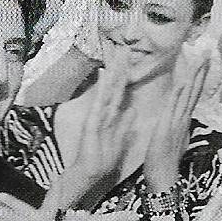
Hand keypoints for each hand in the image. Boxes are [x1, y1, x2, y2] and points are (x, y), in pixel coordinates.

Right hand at [58, 65, 131, 206]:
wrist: (88, 173)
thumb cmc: (102, 158)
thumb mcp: (119, 139)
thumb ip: (124, 124)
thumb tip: (133, 110)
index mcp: (111, 115)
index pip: (120, 91)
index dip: (126, 75)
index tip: (131, 59)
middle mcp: (104, 111)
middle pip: (113, 86)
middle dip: (119, 67)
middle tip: (124, 46)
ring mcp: (97, 115)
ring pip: (107, 90)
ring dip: (112, 72)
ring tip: (116, 54)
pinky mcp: (92, 123)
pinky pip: (100, 103)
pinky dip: (102, 89)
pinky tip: (104, 76)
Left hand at [142, 45, 212, 194]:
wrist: (163, 179)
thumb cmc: (164, 162)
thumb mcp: (171, 140)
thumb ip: (176, 128)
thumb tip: (180, 120)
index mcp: (182, 120)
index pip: (192, 93)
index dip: (198, 77)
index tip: (204, 61)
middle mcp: (183, 118)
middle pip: (194, 89)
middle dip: (201, 69)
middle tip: (208, 50)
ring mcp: (177, 122)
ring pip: (188, 94)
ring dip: (194, 75)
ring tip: (202, 58)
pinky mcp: (167, 128)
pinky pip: (174, 107)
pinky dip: (180, 94)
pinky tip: (184, 81)